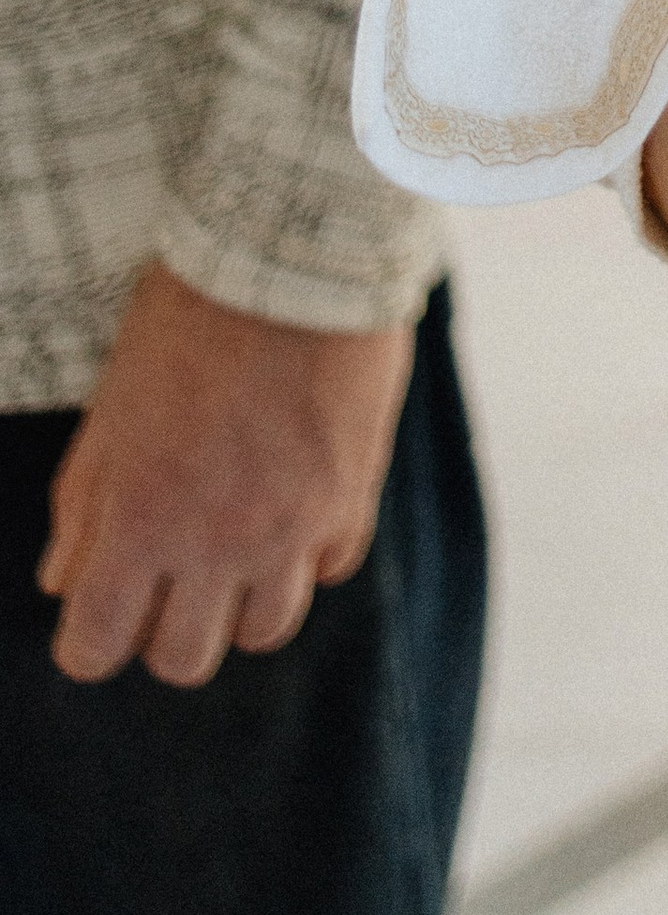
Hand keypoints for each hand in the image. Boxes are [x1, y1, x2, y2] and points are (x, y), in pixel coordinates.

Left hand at [39, 263, 414, 686]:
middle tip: (168, 576)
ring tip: (236, 545)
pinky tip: (294, 502)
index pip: (96, 648)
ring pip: (264, 630)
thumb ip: (86, 507)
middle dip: (165, 628)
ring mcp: (294, 528)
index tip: (100, 612)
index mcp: (142, 521)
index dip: (89, 640)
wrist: (295, 254)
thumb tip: (66, 581)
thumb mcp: (111, 413)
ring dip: (242, 601)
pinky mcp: (353, 498)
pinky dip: (309, 553)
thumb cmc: (187, 319)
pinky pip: (329, 568)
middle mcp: (218, 543)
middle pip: (183, 660)